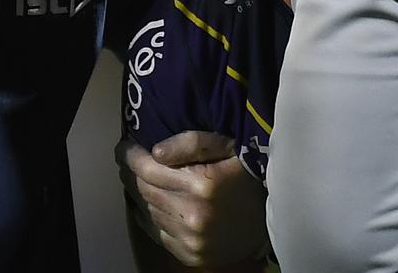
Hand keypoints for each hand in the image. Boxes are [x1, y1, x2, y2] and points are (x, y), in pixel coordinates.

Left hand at [117, 131, 269, 268]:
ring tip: (137, 179)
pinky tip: (147, 204)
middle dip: (131, 173)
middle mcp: (193, 215)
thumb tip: (155, 152)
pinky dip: (148, 217)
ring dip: (139, 194)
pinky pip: (157, 233)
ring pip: (148, 211)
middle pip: (144, 190)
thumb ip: (191, 143)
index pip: (148, 169)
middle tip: (126, 161)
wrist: (275, 213)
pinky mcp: (191, 255)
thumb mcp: (226, 145)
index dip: (130, 156)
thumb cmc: (248, 171)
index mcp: (201, 185)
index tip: (123, 147)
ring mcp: (191, 240)